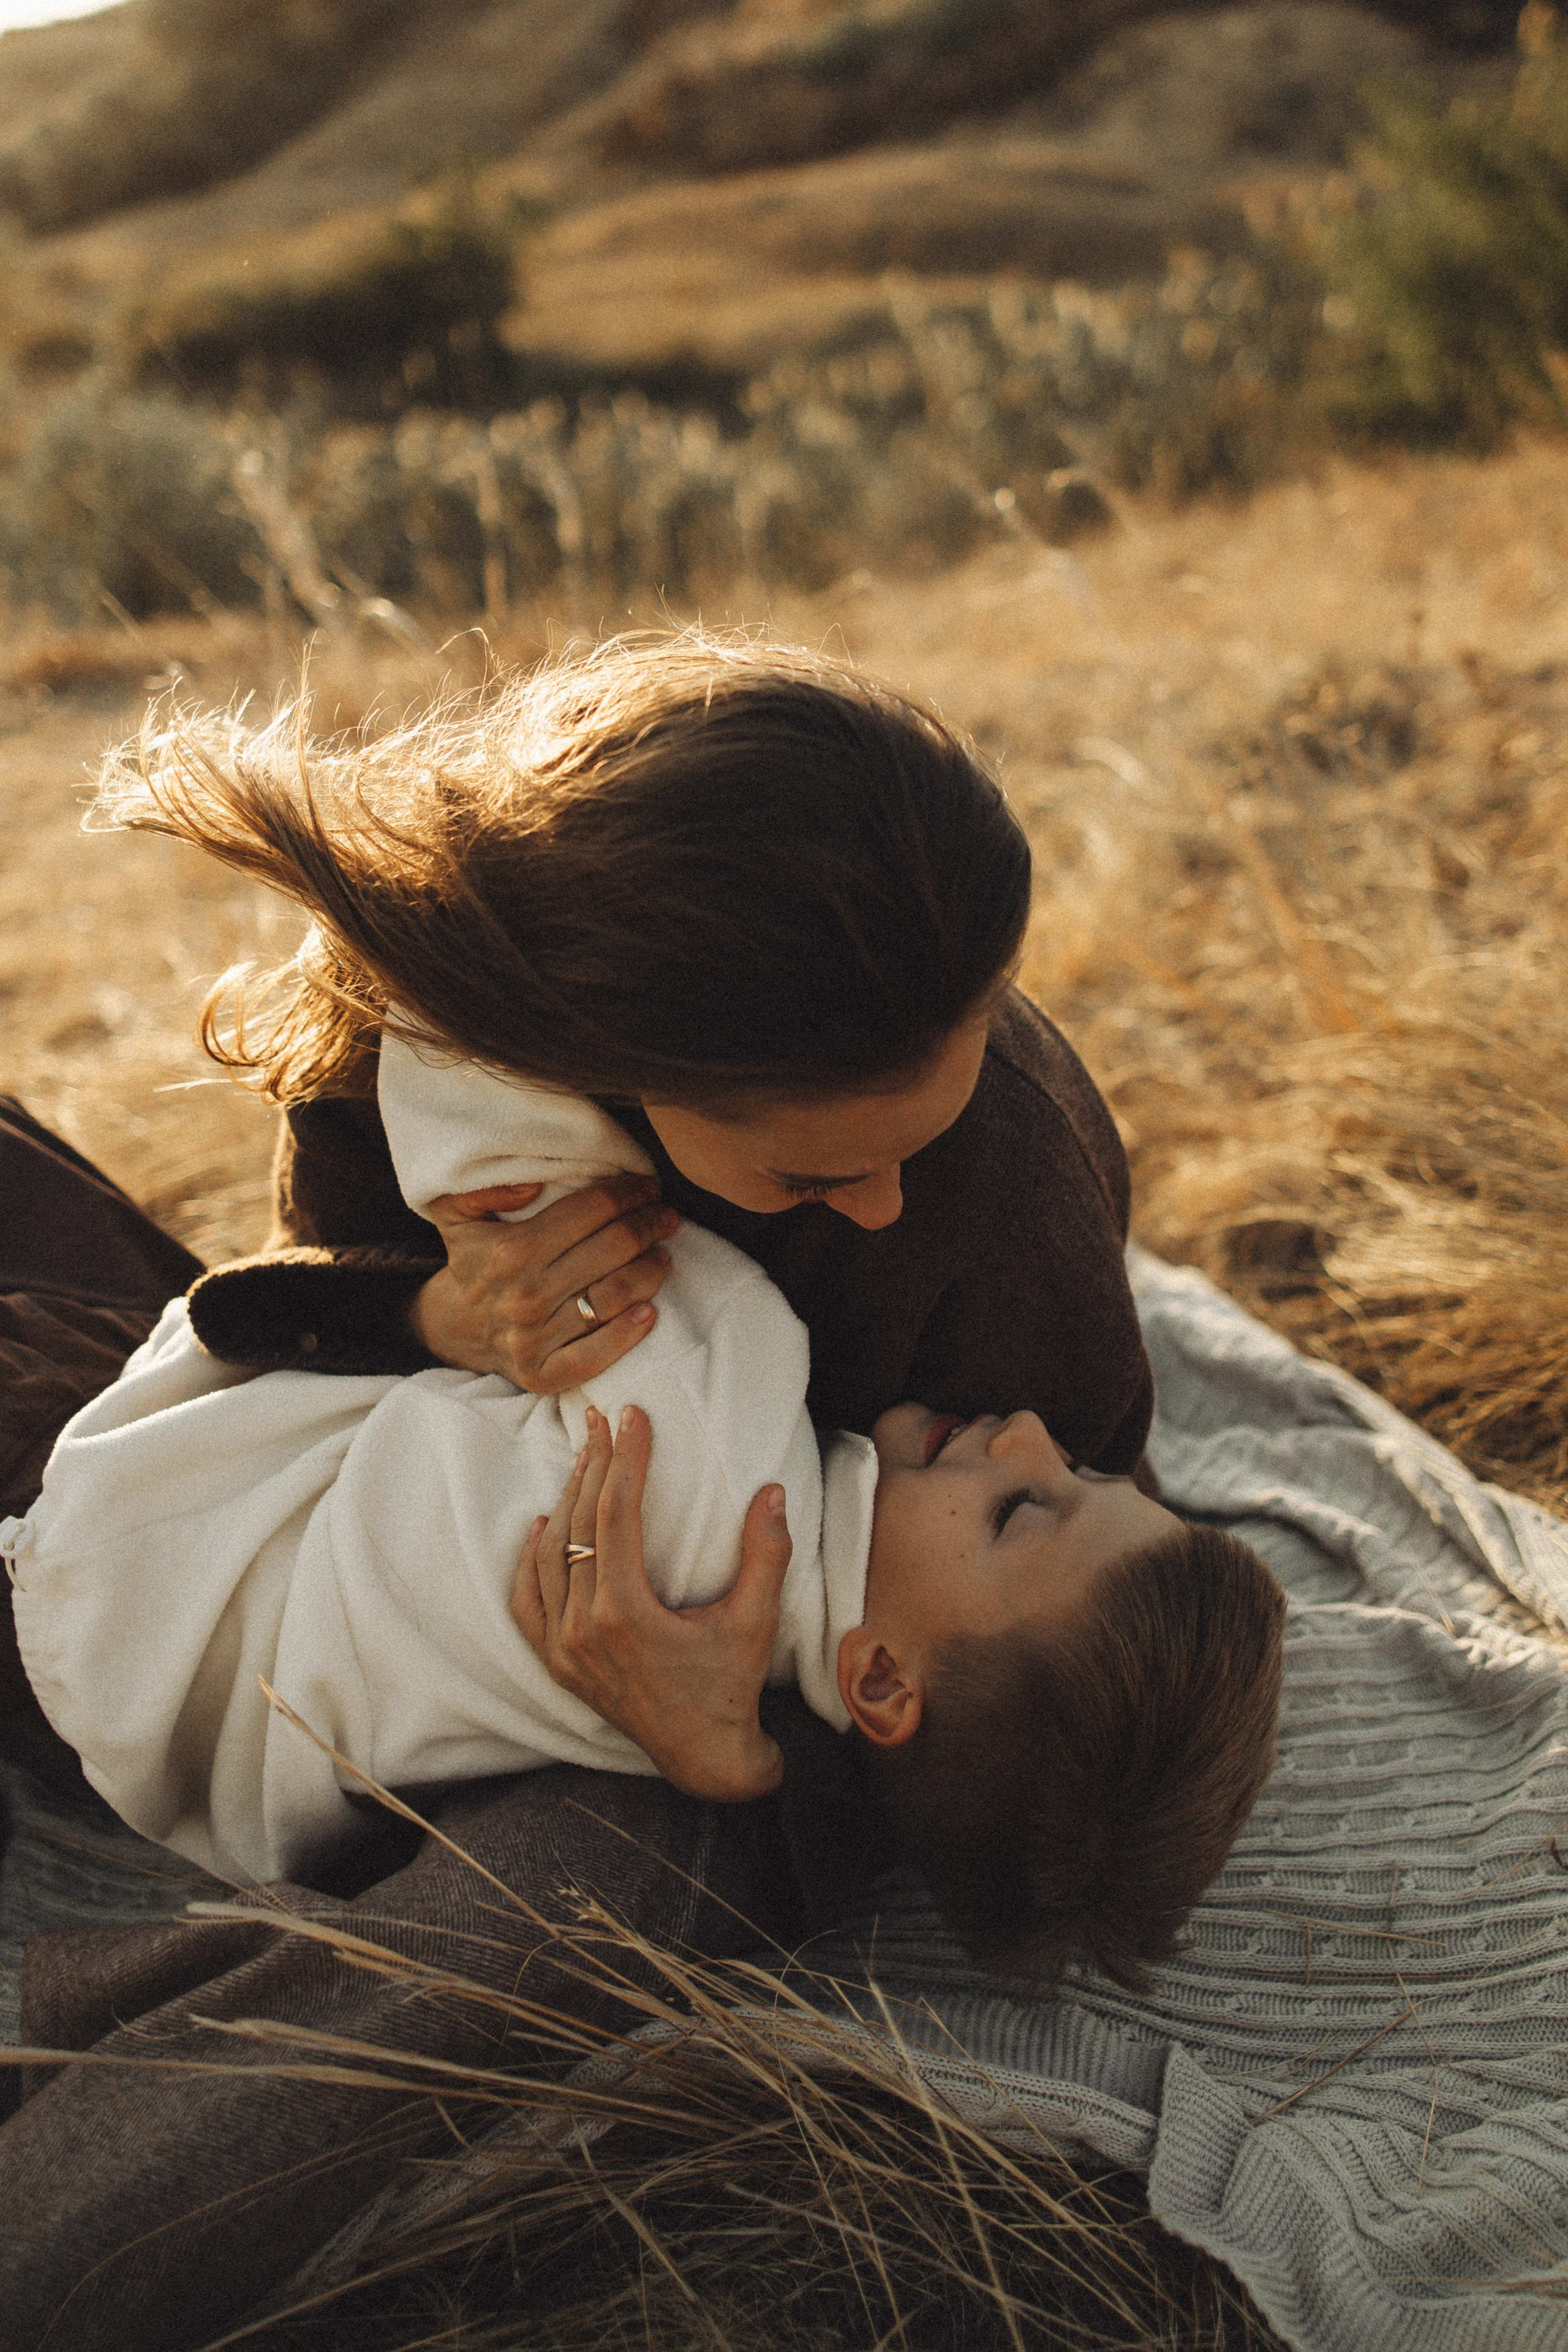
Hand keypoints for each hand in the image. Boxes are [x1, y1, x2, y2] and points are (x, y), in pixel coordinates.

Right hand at [409, 1174, 677, 1392]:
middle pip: (615, 1248)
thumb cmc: (473, 1262)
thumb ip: (485, 1186)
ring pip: (616, 1296)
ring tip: (664, 1254)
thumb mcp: (458, 1213)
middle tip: (666, 1217)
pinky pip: (597, 1355)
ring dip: (651, 1271)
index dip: (630, 1193)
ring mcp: (535, 1337)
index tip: (648, 1187)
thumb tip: (533, 1183)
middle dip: (650, 1225)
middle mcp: (527, 1294)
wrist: (453, 1329)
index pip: (594, 1210)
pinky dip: (630, 1333)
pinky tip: (651, 1311)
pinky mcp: (544, 1374)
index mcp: (513, 1250)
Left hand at [512, 1403, 790, 1801]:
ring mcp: (564, 1650)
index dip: (626, 1459)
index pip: (617, 1514)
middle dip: (594, 1466)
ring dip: (565, 1503)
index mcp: (626, 1614)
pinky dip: (530, 1560)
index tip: (633, 1416)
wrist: (703, 1758)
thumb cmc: (732, 1687)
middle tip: (603, 1420)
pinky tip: (540, 1526)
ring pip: (548, 1557)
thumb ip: (766, 1555)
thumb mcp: (756, 1622)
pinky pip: (528, 1601)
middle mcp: (583, 1629)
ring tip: (584, 1459)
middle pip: (579, 1526)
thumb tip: (772, 1492)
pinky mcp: (557, 1664)